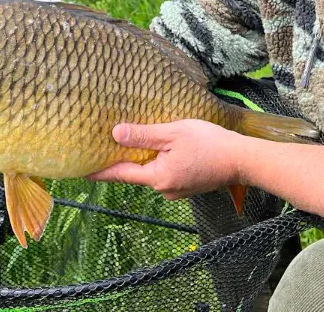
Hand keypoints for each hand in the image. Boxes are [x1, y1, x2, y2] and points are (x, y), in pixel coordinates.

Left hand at [87, 119, 244, 199]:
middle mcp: (164, 189)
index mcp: (157, 177)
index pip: (120, 175)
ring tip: (135, 143)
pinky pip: (166, 173)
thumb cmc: (209, 144)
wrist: (242, 160)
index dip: (100, 171)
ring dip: (145, 160)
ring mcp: (177, 190)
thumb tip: (115, 134)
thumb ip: (144, 134)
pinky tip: (164, 149)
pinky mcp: (188, 186)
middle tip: (106, 146)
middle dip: (123, 160)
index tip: (80, 170)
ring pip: (153, 172)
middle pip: (136, 173)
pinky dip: (160, 162)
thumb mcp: (173, 133)